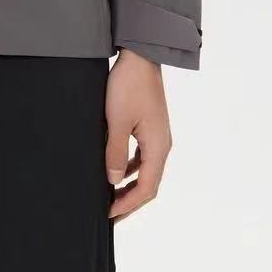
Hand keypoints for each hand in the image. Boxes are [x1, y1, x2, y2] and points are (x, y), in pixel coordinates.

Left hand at [104, 48, 172, 222]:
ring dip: (129, 185)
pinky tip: (116, 170)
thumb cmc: (129, 85)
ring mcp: (157, 136)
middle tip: (109, 214)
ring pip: (145, 171)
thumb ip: (115, 152)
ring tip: (111, 196)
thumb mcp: (117, 120)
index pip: (146, 188)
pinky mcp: (150, 127)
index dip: (128, 205)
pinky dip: (130, 168)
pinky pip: (142, 156)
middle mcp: (162, 145)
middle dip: (130, 201)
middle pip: (149, 183)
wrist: (140, 56)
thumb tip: (113, 181)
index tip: (109, 215)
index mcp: (158, 147)